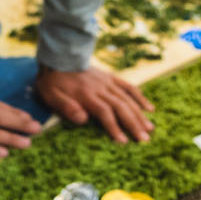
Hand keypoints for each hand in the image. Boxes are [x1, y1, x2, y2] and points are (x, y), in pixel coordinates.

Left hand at [36, 66, 155, 143]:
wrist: (58, 57)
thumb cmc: (52, 81)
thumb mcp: (50, 95)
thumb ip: (66, 107)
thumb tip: (83, 119)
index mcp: (86, 94)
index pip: (105, 112)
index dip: (115, 127)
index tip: (124, 141)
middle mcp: (100, 88)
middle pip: (121, 107)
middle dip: (133, 124)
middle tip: (144, 139)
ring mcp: (107, 82)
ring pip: (128, 99)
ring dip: (140, 114)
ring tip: (150, 129)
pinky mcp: (110, 78)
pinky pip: (128, 87)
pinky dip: (140, 97)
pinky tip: (150, 109)